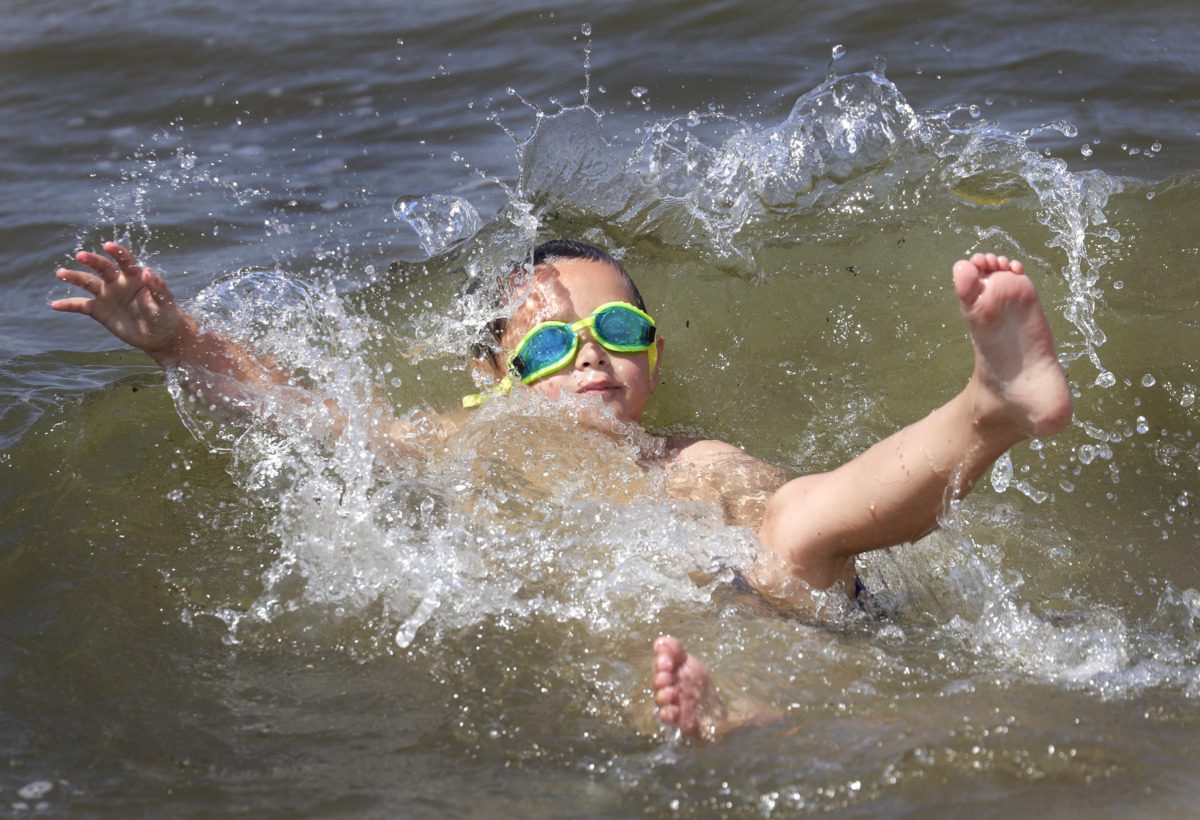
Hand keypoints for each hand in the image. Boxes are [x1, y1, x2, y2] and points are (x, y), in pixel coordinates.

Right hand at [52, 242, 193, 364]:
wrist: (159, 336)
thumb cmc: (166, 315)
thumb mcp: (165, 303)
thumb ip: (158, 288)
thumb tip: (147, 271)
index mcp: (136, 276)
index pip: (126, 261)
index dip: (118, 252)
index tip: (108, 246)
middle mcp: (118, 282)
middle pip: (103, 268)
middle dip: (92, 261)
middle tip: (81, 255)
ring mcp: (107, 295)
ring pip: (87, 283)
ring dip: (74, 277)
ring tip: (60, 273)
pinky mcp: (99, 311)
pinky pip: (80, 306)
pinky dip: (67, 305)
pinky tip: (54, 304)